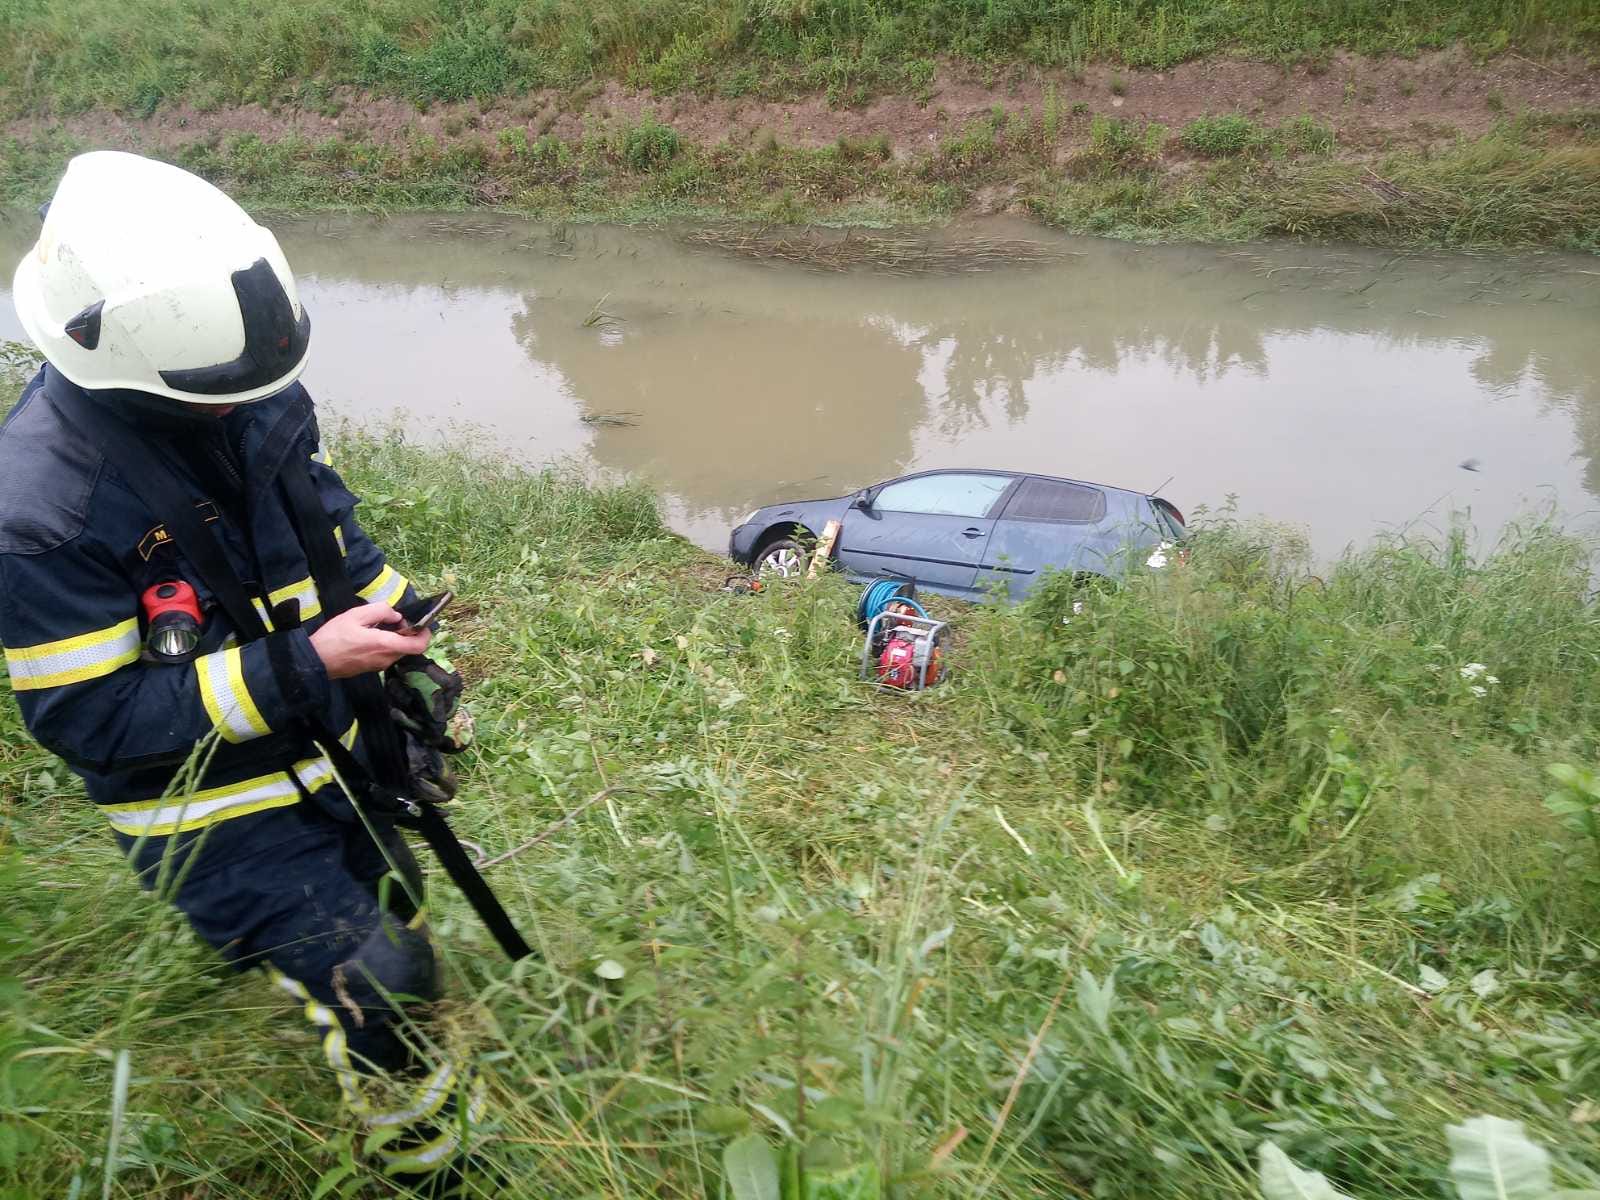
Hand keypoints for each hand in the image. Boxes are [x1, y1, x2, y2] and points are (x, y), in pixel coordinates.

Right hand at [310, 603, 431, 679]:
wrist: (315, 661)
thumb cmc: (334, 637)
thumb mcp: (356, 615)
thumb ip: (380, 611)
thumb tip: (396, 615)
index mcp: (384, 645)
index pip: (418, 646)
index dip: (425, 635)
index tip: (421, 624)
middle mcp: (386, 658)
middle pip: (409, 647)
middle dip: (407, 633)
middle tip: (393, 620)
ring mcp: (379, 666)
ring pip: (398, 651)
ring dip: (395, 639)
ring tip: (378, 626)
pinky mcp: (371, 669)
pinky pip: (386, 655)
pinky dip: (386, 645)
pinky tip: (370, 636)